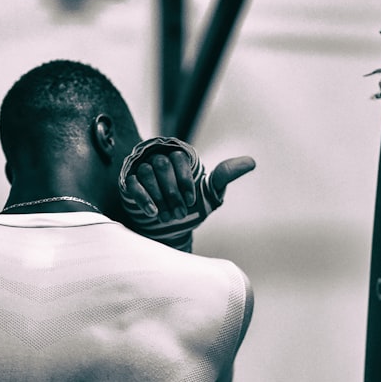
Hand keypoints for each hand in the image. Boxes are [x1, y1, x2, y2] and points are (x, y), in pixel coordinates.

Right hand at [124, 153, 255, 219]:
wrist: (170, 225)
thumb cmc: (191, 204)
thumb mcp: (209, 191)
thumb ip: (225, 175)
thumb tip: (251, 162)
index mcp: (178, 156)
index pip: (178, 159)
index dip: (184, 180)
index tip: (191, 201)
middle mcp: (158, 158)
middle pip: (161, 165)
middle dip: (172, 192)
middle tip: (180, 213)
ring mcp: (142, 170)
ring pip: (146, 174)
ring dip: (158, 197)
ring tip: (167, 216)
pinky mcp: (129, 183)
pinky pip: (132, 184)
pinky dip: (143, 198)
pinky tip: (153, 212)